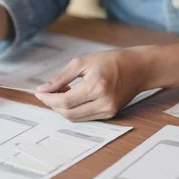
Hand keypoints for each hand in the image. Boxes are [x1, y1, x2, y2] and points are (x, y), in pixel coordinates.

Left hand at [35, 48, 151, 121]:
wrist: (139, 68)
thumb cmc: (111, 61)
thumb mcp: (83, 62)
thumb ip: (61, 77)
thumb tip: (43, 89)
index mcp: (97, 87)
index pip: (65, 101)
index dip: (48, 99)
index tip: (39, 92)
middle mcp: (104, 102)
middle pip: (69, 113)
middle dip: (53, 105)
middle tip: (47, 92)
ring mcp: (108, 111)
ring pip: (75, 118)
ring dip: (62, 108)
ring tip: (61, 92)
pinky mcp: (110, 115)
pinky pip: (85, 117)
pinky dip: (74, 110)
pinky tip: (72, 97)